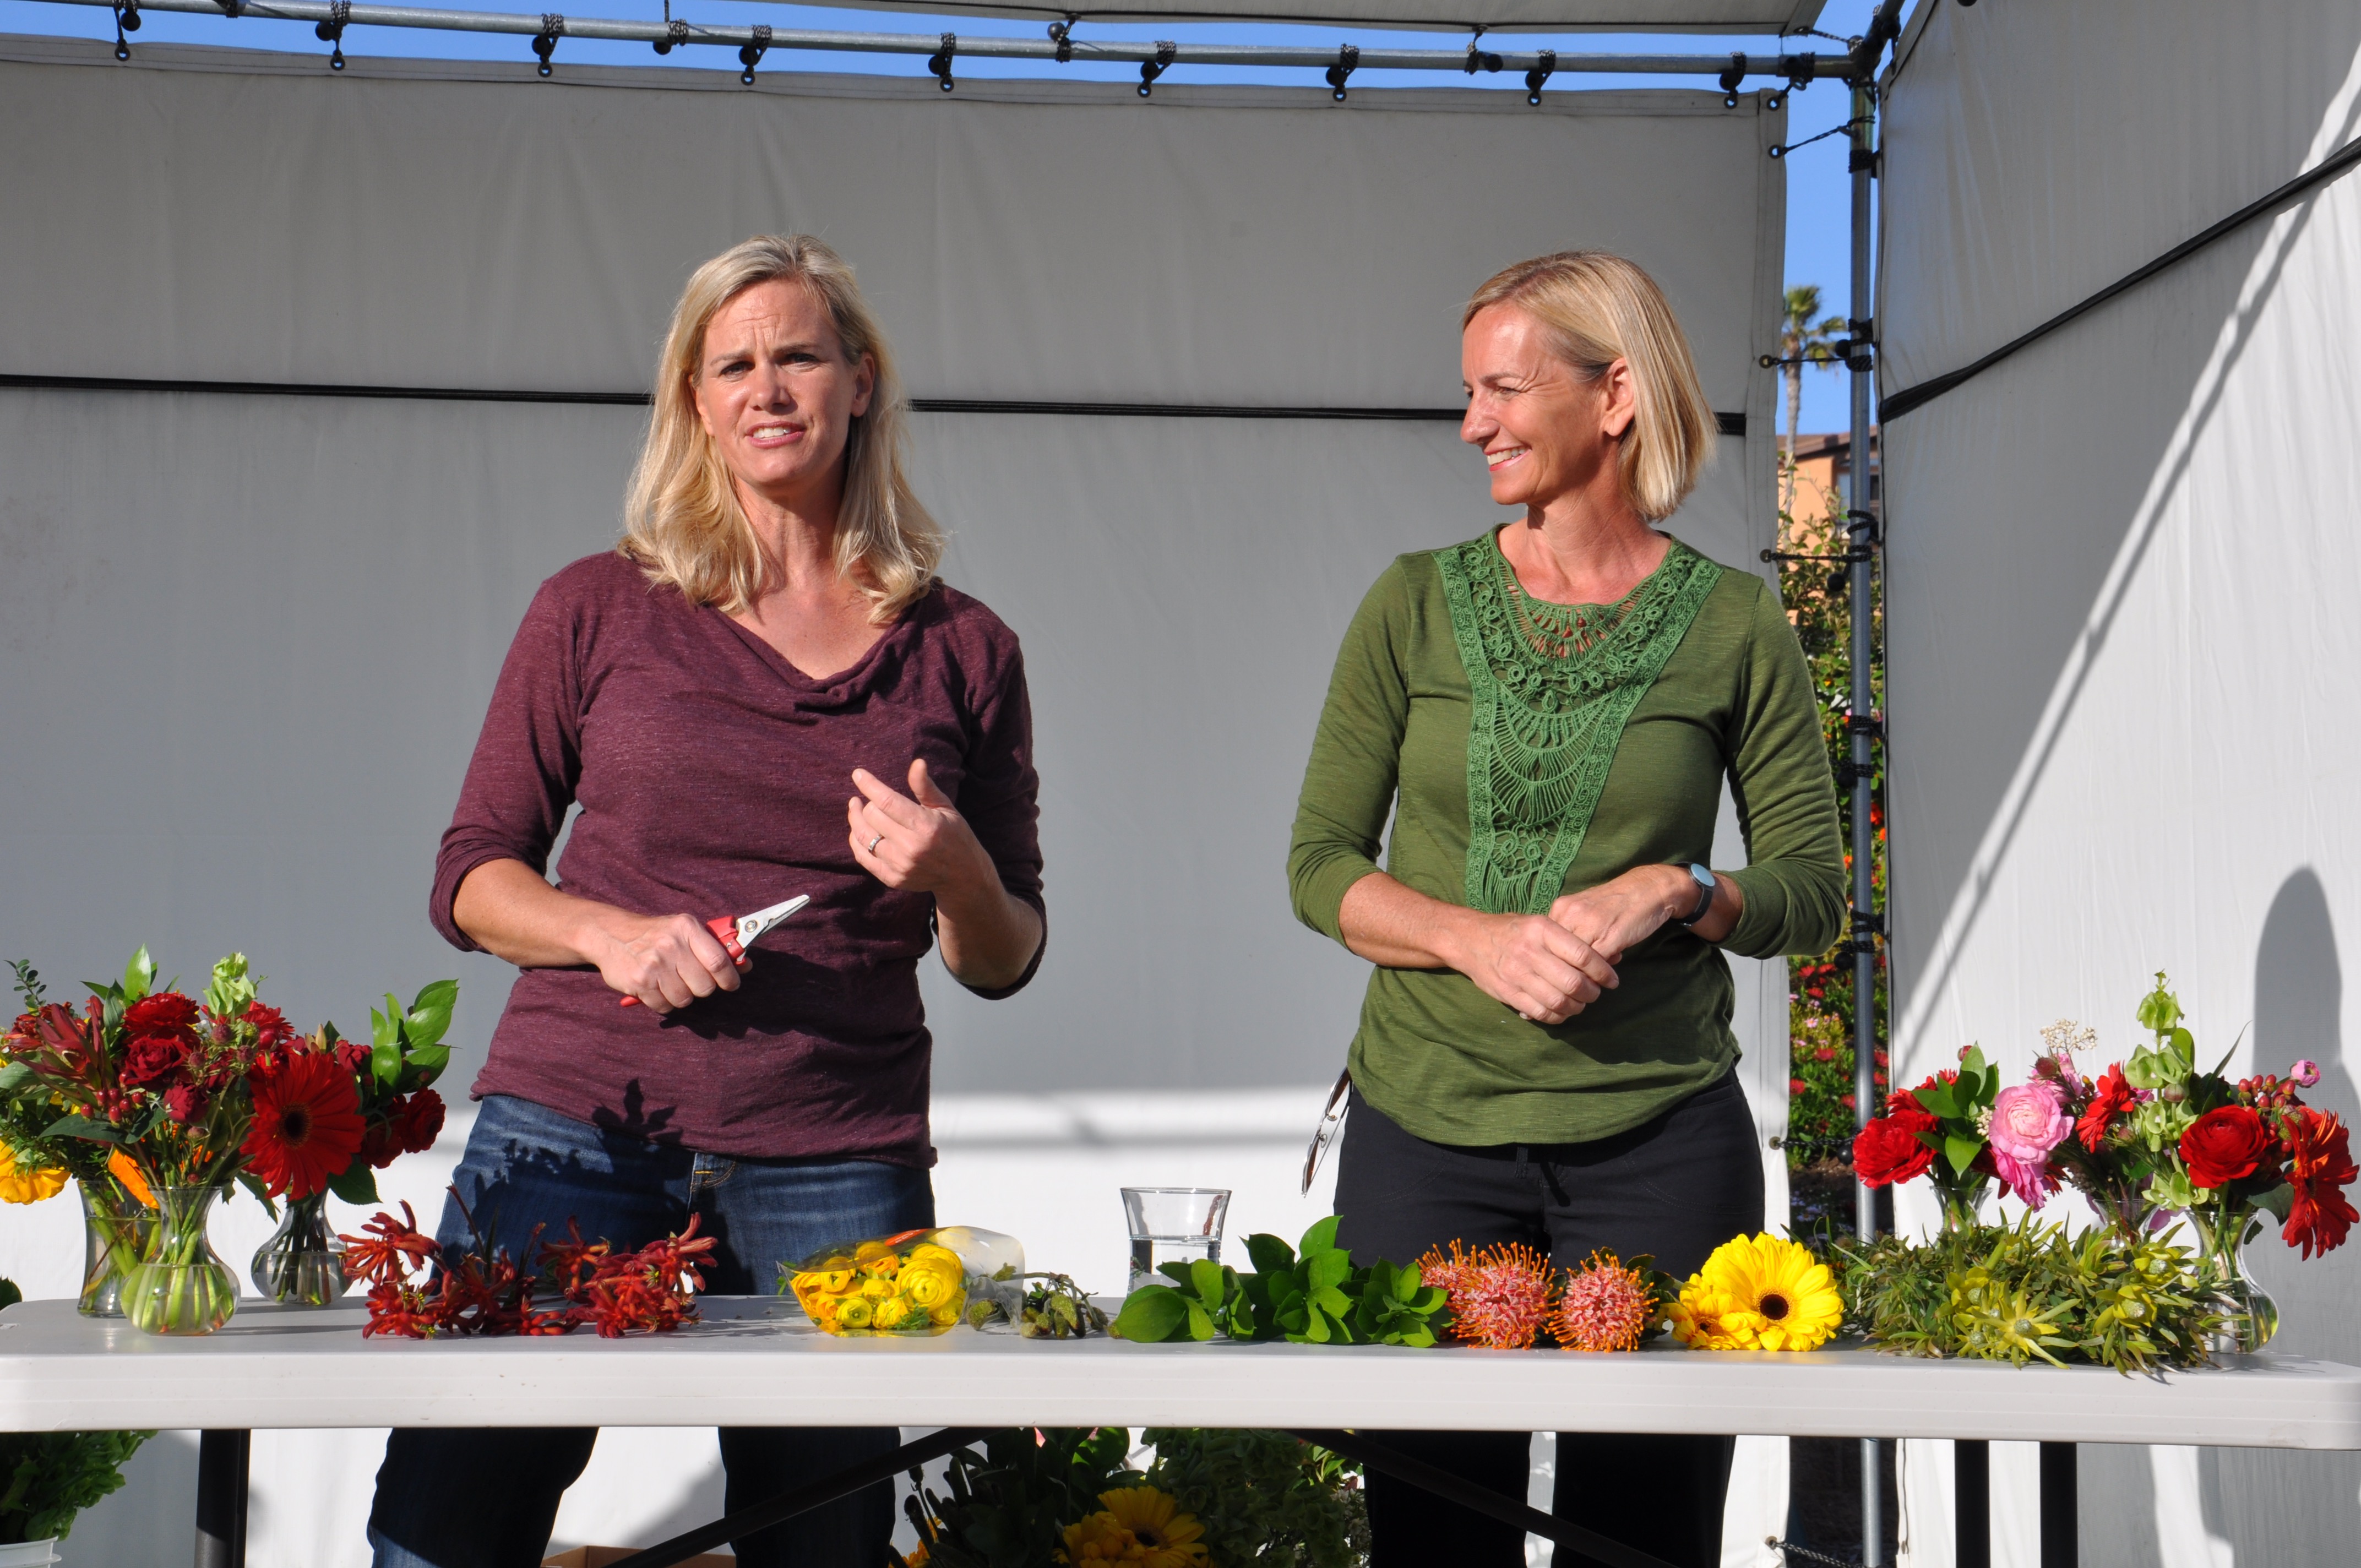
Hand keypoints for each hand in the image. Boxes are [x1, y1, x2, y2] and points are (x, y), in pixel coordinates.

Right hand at [584, 909, 743, 1012]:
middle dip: (703, 989)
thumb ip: (714, 946)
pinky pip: (664, 1006)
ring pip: (685, 999)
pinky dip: (664, 1003)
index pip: (719, 961)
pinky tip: (656, 988)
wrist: (611, 934)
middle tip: (693, 981)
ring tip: (672, 982)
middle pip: (705, 986)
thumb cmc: (656, 934)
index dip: (730, 978)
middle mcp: (671, 945)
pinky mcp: (639, 982)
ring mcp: (654, 965)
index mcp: (687, 928)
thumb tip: (745, 965)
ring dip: (682, 996)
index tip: (731, 984)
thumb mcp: (685, 930)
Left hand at [848, 760, 994, 898]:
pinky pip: (863, 856)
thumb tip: (917, 763)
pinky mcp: (892, 878)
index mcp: (925, 826)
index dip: (869, 785)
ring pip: (863, 836)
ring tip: (856, 807)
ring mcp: (900, 865)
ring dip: (856, 819)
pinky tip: (858, 829)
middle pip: (872, 816)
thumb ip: (926, 787)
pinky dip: (856, 840)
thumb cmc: (955, 835)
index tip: (858, 774)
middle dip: (868, 803)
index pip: (887, 801)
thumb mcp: (945, 808)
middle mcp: (910, 847)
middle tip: (871, 798)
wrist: (963, 877)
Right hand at [1447, 911, 1618, 1025]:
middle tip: (1595, 993)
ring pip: (1559, 1001)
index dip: (1603, 971)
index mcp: (1541, 929)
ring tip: (1580, 1003)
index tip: (1612, 980)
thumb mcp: (1539, 923)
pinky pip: (1541, 1012)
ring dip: (1576, 1007)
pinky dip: (1557, 1016)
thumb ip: (1568, 940)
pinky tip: (1561, 1011)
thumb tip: (1608, 957)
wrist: (1469, 940)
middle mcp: (1529, 951)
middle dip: (1592, 993)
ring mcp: (1517, 974)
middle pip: (1573, 982)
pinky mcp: (1508, 993)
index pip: (1582, 954)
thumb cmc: (1512, 930)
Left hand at [1547, 866, 1690, 964]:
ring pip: (1575, 962)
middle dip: (1569, 970)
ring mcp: (1588, 925)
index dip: (1557, 960)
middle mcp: (1569, 914)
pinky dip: (1602, 971)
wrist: (1648, 889)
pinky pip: (1596, 965)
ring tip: (1600, 967)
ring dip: (1586, 973)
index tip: (1568, 967)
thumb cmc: (1616, 903)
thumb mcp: (1585, 912)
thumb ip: (1572, 931)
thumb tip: (1563, 961)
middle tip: (1584, 973)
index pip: (1546, 944)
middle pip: (1557, 955)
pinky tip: (1613, 962)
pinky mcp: (1609, 938)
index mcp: (1561, 908)